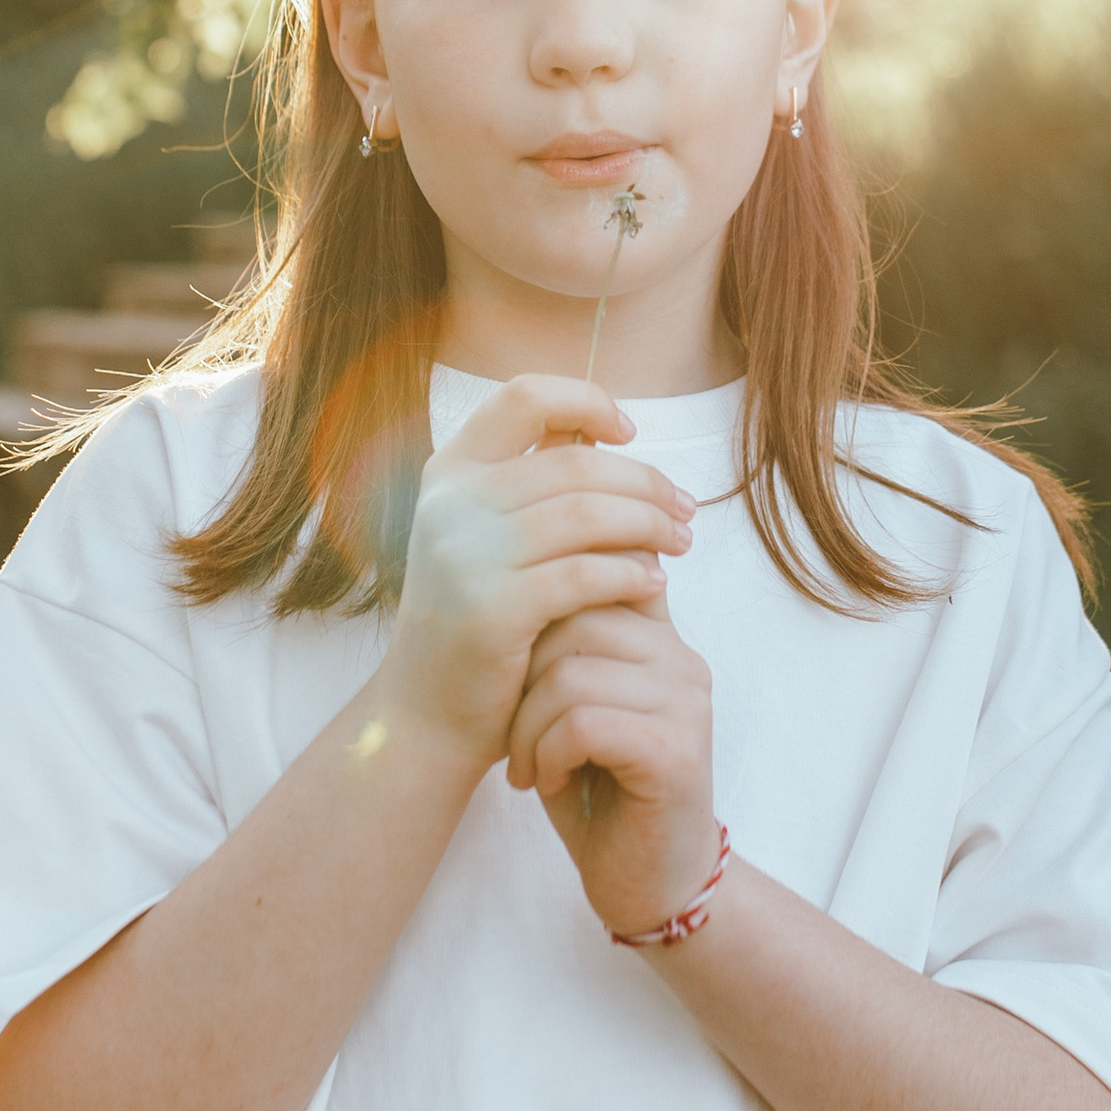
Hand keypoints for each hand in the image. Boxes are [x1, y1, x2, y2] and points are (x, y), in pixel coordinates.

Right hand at [374, 375, 694, 770]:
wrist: (426, 713)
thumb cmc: (477, 620)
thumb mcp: (488, 539)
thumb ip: (533, 487)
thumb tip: (609, 435)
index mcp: (450, 472)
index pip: (524, 397)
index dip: (587, 401)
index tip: (629, 432)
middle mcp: (450, 504)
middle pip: (574, 462)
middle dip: (644, 481)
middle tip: (684, 507)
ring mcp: (465, 555)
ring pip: (586, 514)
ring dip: (648, 524)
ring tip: (681, 542)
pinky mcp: (491, 609)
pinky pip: (584, 574)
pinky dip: (631, 573)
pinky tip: (655, 583)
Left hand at [504, 596, 720, 936]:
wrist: (650, 882)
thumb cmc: (598, 793)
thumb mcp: (574, 707)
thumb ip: (565, 649)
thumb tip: (514, 583)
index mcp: (660, 639)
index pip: (607, 571)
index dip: (549, 597)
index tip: (509, 649)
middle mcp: (683, 660)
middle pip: (575, 620)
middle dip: (522, 681)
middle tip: (513, 740)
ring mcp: (686, 703)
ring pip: (571, 675)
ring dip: (528, 728)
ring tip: (528, 767)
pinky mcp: (676, 751)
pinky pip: (584, 723)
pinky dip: (548, 754)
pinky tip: (550, 782)